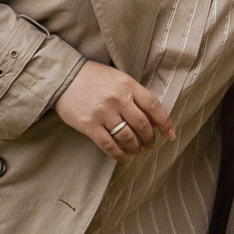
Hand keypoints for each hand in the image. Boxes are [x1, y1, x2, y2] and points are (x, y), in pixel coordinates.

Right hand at [57, 61, 175, 159]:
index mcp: (128, 85)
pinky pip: (109, 145)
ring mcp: (103, 113)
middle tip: (149, 145)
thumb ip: (135, 96)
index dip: (165, 123)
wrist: (63, 77)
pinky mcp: (89, 125)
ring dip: (135, 148)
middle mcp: (118, 99)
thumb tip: (153, 120)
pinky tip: (123, 156)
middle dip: (149, 139)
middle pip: (143, 125)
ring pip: (127, 138)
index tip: (170, 135)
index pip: (154, 106)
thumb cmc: (94, 78)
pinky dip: (119, 154)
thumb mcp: (118, 79)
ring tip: (136, 150)